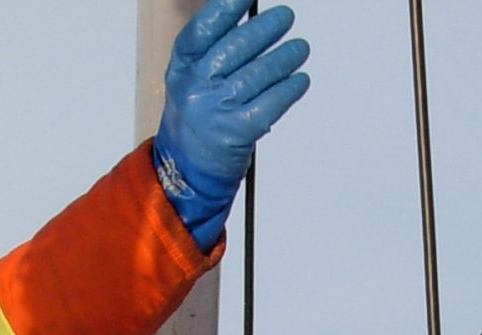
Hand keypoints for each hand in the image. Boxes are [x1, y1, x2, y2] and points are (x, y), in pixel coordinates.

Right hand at [153, 0, 310, 246]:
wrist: (186, 170)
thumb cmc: (196, 118)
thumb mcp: (191, 78)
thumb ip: (214, 50)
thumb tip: (252, 20)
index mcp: (182, 66)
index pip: (204, 28)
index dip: (227, 7)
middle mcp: (195, 86)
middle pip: (236, 47)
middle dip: (266, 29)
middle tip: (285, 17)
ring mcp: (215, 110)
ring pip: (258, 74)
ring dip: (285, 58)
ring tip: (299, 49)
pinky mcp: (236, 133)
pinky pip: (269, 104)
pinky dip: (289, 90)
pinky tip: (300, 80)